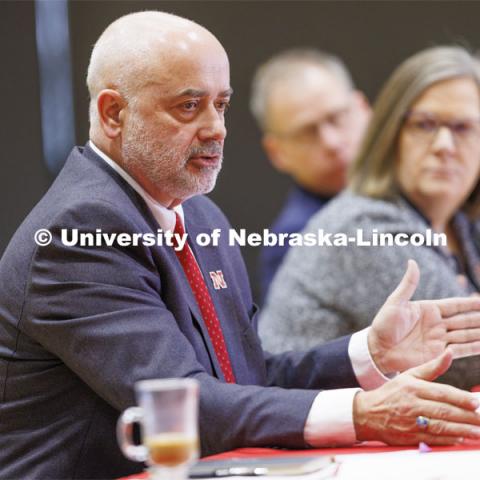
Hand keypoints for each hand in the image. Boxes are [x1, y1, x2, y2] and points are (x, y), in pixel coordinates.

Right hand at [353, 350, 479, 444]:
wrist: (368, 413)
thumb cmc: (392, 393)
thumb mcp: (409, 376)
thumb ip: (432, 367)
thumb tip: (449, 352)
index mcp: (413, 388)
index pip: (442, 393)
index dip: (461, 398)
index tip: (476, 402)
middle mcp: (413, 405)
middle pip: (445, 411)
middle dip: (467, 417)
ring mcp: (411, 422)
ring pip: (442, 427)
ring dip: (463, 430)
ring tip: (479, 432)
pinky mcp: (410, 437)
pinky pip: (433, 439)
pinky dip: (448, 440)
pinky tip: (461, 439)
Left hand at [368, 259, 479, 373]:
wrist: (377, 349)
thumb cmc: (383, 324)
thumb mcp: (395, 302)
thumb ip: (408, 284)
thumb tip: (412, 261)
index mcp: (429, 309)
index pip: (455, 305)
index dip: (470, 303)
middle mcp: (437, 324)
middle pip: (465, 319)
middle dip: (479, 318)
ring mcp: (439, 339)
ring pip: (466, 334)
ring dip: (479, 332)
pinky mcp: (438, 354)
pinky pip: (460, 350)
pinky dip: (473, 347)